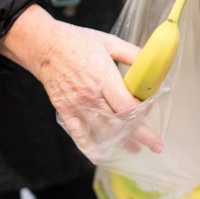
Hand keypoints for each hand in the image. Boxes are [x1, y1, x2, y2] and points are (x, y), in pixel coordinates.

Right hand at [0, 4, 163, 160]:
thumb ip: (132, 54)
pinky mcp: (65, 110)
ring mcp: (77, 105)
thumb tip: (151, 65)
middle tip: (155, 146)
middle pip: (119, 122)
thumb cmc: (77, 42)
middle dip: (139, 135)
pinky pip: (78, 134)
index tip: (150, 111)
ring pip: (102, 131)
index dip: (142, 112)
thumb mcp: (109, 42)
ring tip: (134, 149)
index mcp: (103, 77)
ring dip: (120, 142)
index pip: (127, 105)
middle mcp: (91, 95)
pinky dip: (89, 147)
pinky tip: (100, 156)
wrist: (44, 45)